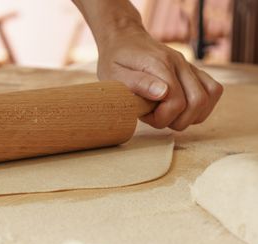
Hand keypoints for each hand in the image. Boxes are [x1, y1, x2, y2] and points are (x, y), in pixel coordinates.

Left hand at [96, 28, 222, 130]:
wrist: (124, 38)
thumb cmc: (115, 60)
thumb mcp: (114, 74)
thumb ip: (138, 83)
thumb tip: (164, 93)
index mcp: (160, 66)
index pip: (176, 102)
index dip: (161, 118)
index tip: (144, 114)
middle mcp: (179, 64)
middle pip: (198, 102)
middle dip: (178, 120)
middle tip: (156, 117)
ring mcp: (188, 66)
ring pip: (209, 96)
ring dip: (192, 115)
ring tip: (169, 114)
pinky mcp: (193, 70)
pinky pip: (213, 89)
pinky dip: (202, 106)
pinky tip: (183, 109)